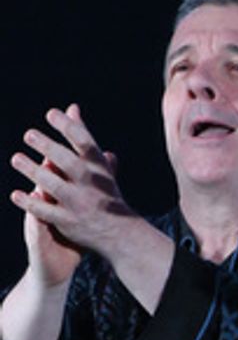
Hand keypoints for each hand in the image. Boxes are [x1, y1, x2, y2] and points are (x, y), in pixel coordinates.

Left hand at [10, 105, 134, 262]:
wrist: (119, 232)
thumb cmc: (103, 191)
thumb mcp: (97, 164)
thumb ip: (82, 136)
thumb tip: (72, 107)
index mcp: (99, 168)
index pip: (86, 143)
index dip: (69, 127)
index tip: (51, 114)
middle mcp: (91, 185)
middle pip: (69, 163)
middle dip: (50, 148)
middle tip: (29, 134)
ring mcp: (80, 204)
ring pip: (54, 186)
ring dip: (34, 172)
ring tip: (16, 159)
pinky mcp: (68, 222)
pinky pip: (46, 212)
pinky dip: (31, 203)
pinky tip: (16, 194)